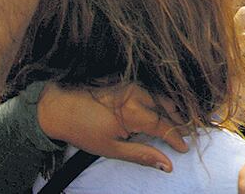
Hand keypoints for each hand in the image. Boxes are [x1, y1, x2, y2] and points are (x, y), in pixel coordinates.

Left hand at [37, 83, 188, 171]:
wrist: (56, 106)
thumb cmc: (82, 130)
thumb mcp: (111, 148)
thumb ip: (142, 155)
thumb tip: (167, 165)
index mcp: (134, 113)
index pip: (165, 127)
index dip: (177, 138)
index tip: (184, 148)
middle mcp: (138, 94)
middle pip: (169, 107)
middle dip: (180, 121)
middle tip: (188, 134)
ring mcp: (133, 84)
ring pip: (162, 96)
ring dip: (173, 109)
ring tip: (178, 121)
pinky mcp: (127, 79)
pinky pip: (151, 89)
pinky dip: (161, 100)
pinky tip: (162, 107)